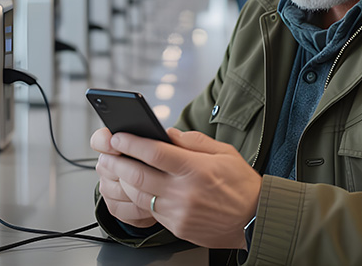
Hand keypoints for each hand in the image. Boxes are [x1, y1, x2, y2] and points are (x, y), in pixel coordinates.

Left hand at [98, 127, 261, 248]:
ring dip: (122, 182)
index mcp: (197, 169)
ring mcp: (180, 213)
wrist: (255, 220)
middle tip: (106, 154)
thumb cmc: (241, 184)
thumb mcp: (223, 152)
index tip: (118, 136)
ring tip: (114, 170)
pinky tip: (135, 188)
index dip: (131, 143)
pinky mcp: (178, 227)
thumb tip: (166, 134)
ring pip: (139, 196)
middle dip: (117, 162)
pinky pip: (150, 212)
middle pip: (139, 175)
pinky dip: (139, 198)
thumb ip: (192, 141)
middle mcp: (185, 192)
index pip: (155, 152)